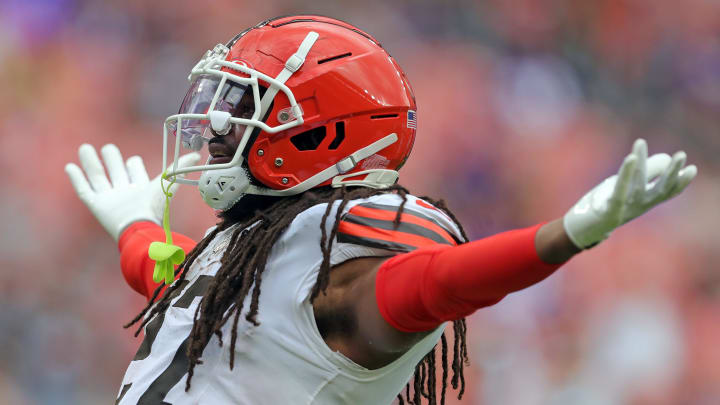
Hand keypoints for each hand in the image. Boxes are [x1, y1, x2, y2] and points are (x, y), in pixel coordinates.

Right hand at [65, 144, 199, 240]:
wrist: (138, 229)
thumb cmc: (153, 208)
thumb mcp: (167, 184)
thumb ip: (180, 169)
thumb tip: (196, 153)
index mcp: (142, 189)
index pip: (136, 173)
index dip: (134, 165)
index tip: (133, 158)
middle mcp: (125, 193)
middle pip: (116, 173)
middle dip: (113, 160)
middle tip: (108, 147)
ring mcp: (110, 199)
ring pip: (98, 178)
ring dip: (91, 163)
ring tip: (85, 148)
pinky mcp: (96, 206)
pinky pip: (84, 190)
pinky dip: (77, 179)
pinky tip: (70, 166)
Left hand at [563, 138, 696, 248]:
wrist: (579, 231)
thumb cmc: (601, 207)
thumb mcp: (623, 189)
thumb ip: (643, 175)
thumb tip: (664, 158)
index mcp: (643, 203)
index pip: (666, 192)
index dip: (680, 183)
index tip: (692, 169)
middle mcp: (636, 207)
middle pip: (659, 190)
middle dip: (671, 173)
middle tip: (682, 156)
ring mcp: (623, 210)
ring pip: (638, 186)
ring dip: (642, 164)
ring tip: (641, 143)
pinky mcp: (608, 210)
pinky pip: (619, 190)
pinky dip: (626, 173)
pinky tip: (630, 158)